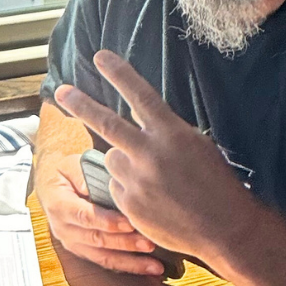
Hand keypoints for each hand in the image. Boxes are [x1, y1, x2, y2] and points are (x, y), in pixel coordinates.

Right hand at [33, 154, 167, 275]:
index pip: (84, 216)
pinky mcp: (83, 251)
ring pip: (103, 257)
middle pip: (97, 240)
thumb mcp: (70, 165)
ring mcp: (73, 243)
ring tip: (154, 265)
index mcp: (59, 205)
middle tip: (149, 243)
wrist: (50, 185)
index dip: (107, 222)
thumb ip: (84, 174)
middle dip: (125, 244)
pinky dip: (126, 267)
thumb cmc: (65, 172)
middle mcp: (63, 229)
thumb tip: (104, 184)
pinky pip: (105, 262)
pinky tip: (146, 268)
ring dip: (130, 262)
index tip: (130, 223)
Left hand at [53, 51, 261, 264]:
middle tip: (61, 91)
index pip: (140, 95)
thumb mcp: (197, 146)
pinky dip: (129, 189)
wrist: (225, 229)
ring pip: (112, 159)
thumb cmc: (217, 184)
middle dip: (80, 104)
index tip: (100, 56)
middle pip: (106, 122)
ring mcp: (136, 179)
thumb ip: (164, 132)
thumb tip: (138, 122)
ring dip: (125, 163)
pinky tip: (154, 199)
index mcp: (172, 133)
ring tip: (155, 180)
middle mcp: (150, 153)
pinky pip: (117, 187)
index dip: (119, 73)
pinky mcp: (129, 204)